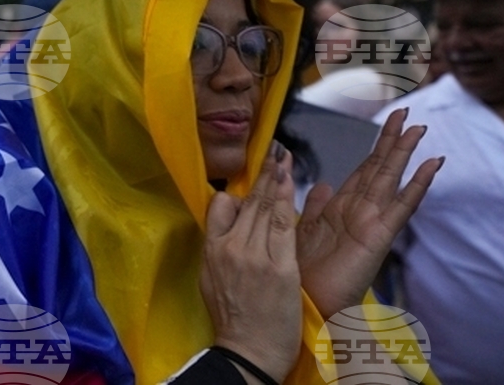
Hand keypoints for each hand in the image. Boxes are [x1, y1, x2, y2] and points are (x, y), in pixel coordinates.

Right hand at [200, 142, 300, 383]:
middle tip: (272, 151)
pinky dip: (288, 201)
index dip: (237, 191)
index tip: (249, 178)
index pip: (220, 207)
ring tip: (283, 158)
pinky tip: (292, 183)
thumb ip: (220, 250)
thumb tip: (228, 227)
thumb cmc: (233, 320)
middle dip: (262, 175)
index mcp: (212, 251)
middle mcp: (230, 248)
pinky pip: (285, 226)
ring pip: (267, 209)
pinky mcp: (280, 267)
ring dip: (276, 179)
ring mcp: (255, 256)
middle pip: (248, 203)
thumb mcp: (212, 280)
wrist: (248, 352)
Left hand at [296, 109, 443, 318]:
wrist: (304, 303)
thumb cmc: (303, 271)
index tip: (389, 119)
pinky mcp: (378, 237)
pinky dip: (417, 185)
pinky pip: (400, 207)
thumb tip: (322, 183)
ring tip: (419, 128)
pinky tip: (431, 166)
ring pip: (390, 179)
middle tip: (405, 112)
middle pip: (379, 168)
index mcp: (342, 208)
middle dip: (391, 140)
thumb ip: (316, 205)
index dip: (376, 145)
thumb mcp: (306, 228)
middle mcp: (359, 212)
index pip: (364, 169)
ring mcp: (371, 223)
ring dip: (403, 153)